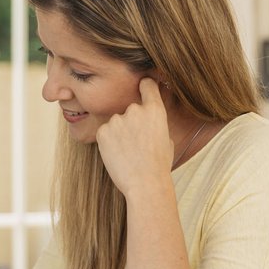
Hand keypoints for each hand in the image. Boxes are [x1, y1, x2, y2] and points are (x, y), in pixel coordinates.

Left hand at [95, 77, 172, 194]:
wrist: (145, 183)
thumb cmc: (158, 165)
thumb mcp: (166, 139)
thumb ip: (155, 123)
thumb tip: (148, 120)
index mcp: (155, 110)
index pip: (147, 85)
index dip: (144, 85)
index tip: (141, 85)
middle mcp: (135, 110)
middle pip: (130, 110)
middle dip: (130, 123)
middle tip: (135, 143)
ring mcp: (117, 120)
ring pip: (116, 122)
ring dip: (119, 133)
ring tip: (127, 152)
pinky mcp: (102, 131)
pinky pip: (105, 132)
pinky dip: (108, 141)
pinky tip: (117, 154)